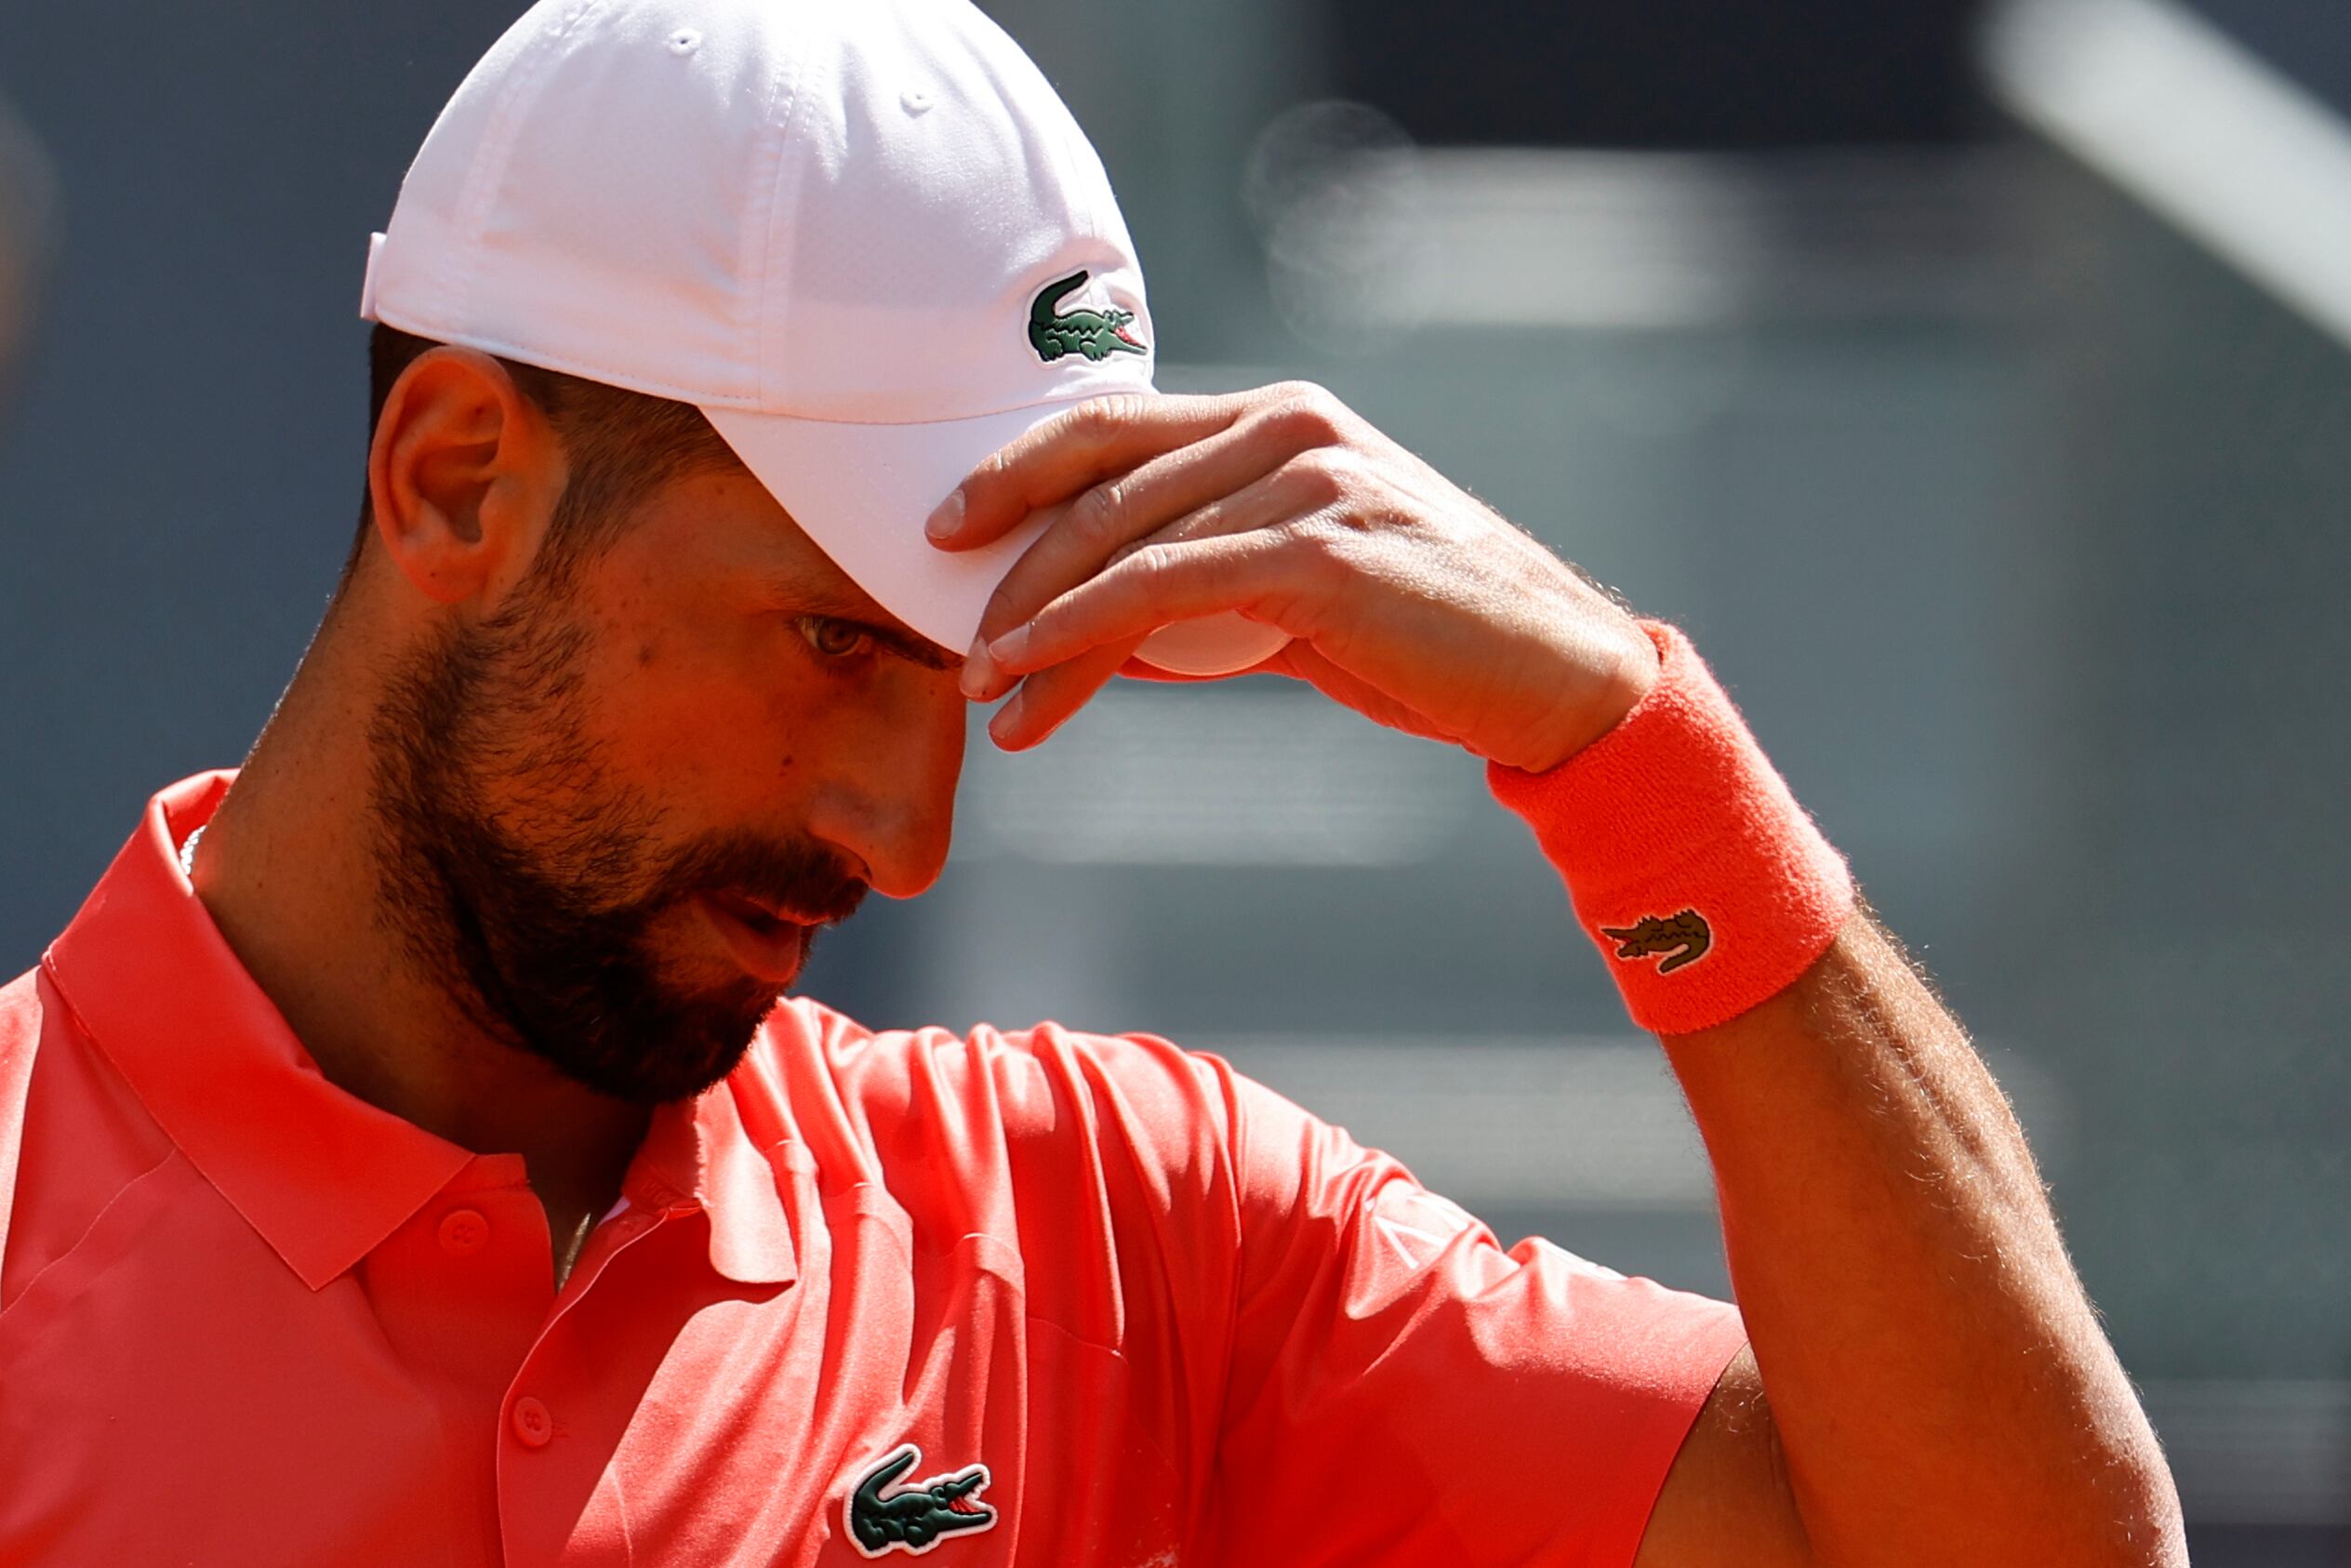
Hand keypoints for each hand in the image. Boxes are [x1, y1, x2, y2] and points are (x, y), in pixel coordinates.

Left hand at [928, 382, 1658, 773]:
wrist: (1552, 676)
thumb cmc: (1427, 640)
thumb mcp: (1298, 601)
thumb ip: (1204, 594)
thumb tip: (1100, 635)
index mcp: (1280, 417)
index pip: (1114, 424)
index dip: (1016, 470)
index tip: (944, 530)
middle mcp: (1289, 425)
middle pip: (1100, 480)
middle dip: (1008, 564)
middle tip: (954, 643)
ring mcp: (1306, 477)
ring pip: (1122, 541)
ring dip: (1035, 624)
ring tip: (987, 694)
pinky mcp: (1318, 548)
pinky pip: (1162, 588)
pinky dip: (1082, 634)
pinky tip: (1035, 679)